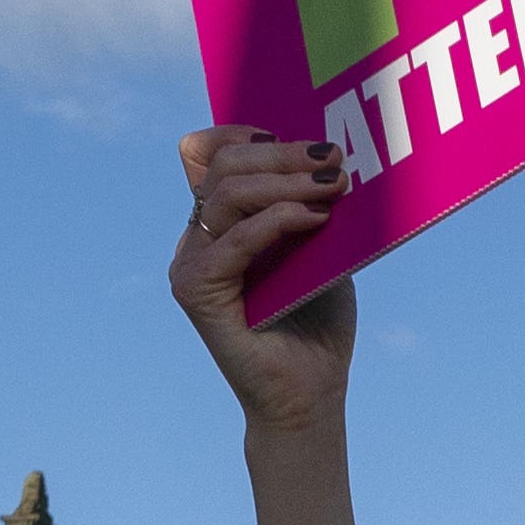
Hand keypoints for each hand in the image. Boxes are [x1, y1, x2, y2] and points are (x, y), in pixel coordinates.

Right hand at [170, 129, 358, 439]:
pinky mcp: (196, 292)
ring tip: (333, 186)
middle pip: (223, 166)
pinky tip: (314, 219)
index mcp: (220, 222)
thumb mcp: (320, 247)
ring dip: (286, 182)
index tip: (297, 133)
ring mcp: (191, 264)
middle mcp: (198, 238)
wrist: (310, 393)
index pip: (211, 154)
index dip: (245, 131)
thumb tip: (331, 154)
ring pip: (227, 194)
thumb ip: (311, 203)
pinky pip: (234, 240)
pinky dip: (277, 221)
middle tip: (333, 159)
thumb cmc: (317, 322)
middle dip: (282, 154)